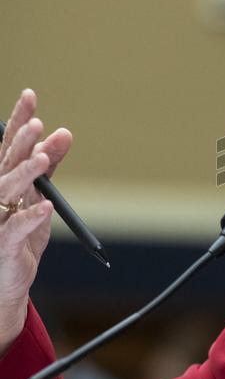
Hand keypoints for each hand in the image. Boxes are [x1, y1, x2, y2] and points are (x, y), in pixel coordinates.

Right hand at [0, 89, 71, 354]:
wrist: (5, 284)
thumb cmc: (18, 238)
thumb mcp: (38, 197)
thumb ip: (48, 166)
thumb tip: (64, 132)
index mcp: (2, 180)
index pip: (8, 144)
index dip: (18, 120)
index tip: (31, 94)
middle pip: (4, 164)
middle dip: (19, 143)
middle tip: (37, 125)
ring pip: (5, 192)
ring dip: (24, 174)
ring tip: (43, 159)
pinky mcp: (3, 246)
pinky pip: (15, 230)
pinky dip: (31, 218)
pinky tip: (47, 207)